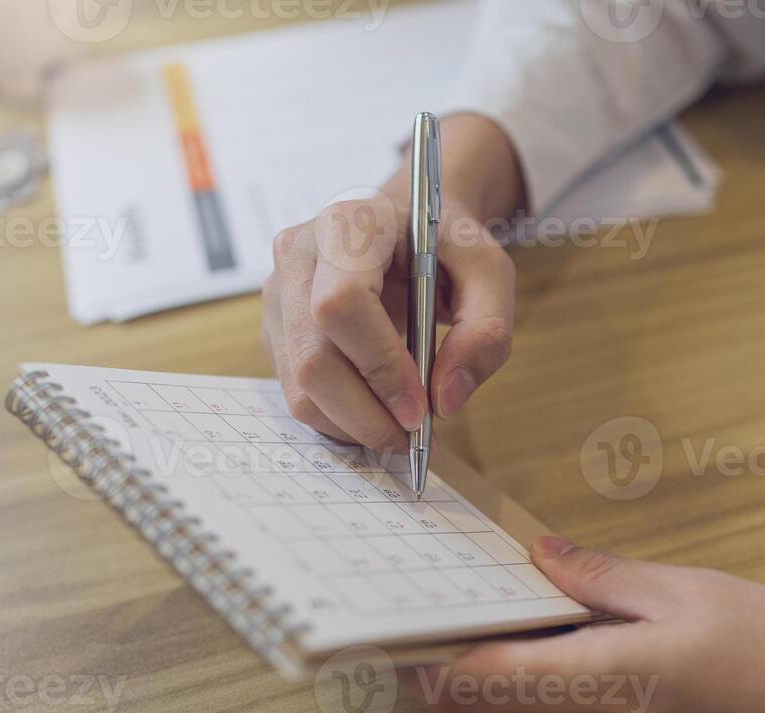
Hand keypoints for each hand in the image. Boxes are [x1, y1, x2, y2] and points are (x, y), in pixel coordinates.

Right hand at [261, 114, 524, 451]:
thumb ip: (486, 331)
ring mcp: (278, 295)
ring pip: (299, 387)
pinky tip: (374, 410)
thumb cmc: (444, 247)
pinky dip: (338, 419)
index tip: (419, 409)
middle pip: (312, 358)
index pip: (342, 304)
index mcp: (348, 224)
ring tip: (397, 427)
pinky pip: (296, 393)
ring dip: (351, 425)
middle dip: (365, 414)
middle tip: (411, 437)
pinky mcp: (276, 330)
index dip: (379, 366)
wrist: (405, 229)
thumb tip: (445, 400)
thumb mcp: (489, 272)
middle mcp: (298, 255)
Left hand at [407, 537, 764, 712]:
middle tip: (499, 576)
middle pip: (500, 692)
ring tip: (575, 600)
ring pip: (544, 709)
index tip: (399, 616)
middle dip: (491, 640)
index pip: (467, 682)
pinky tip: (627, 647)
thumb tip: (543, 556)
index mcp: (591, 687)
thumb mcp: (694, 593)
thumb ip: (603, 577)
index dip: (421, 653)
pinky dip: (582, 687)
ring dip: (542, 662)